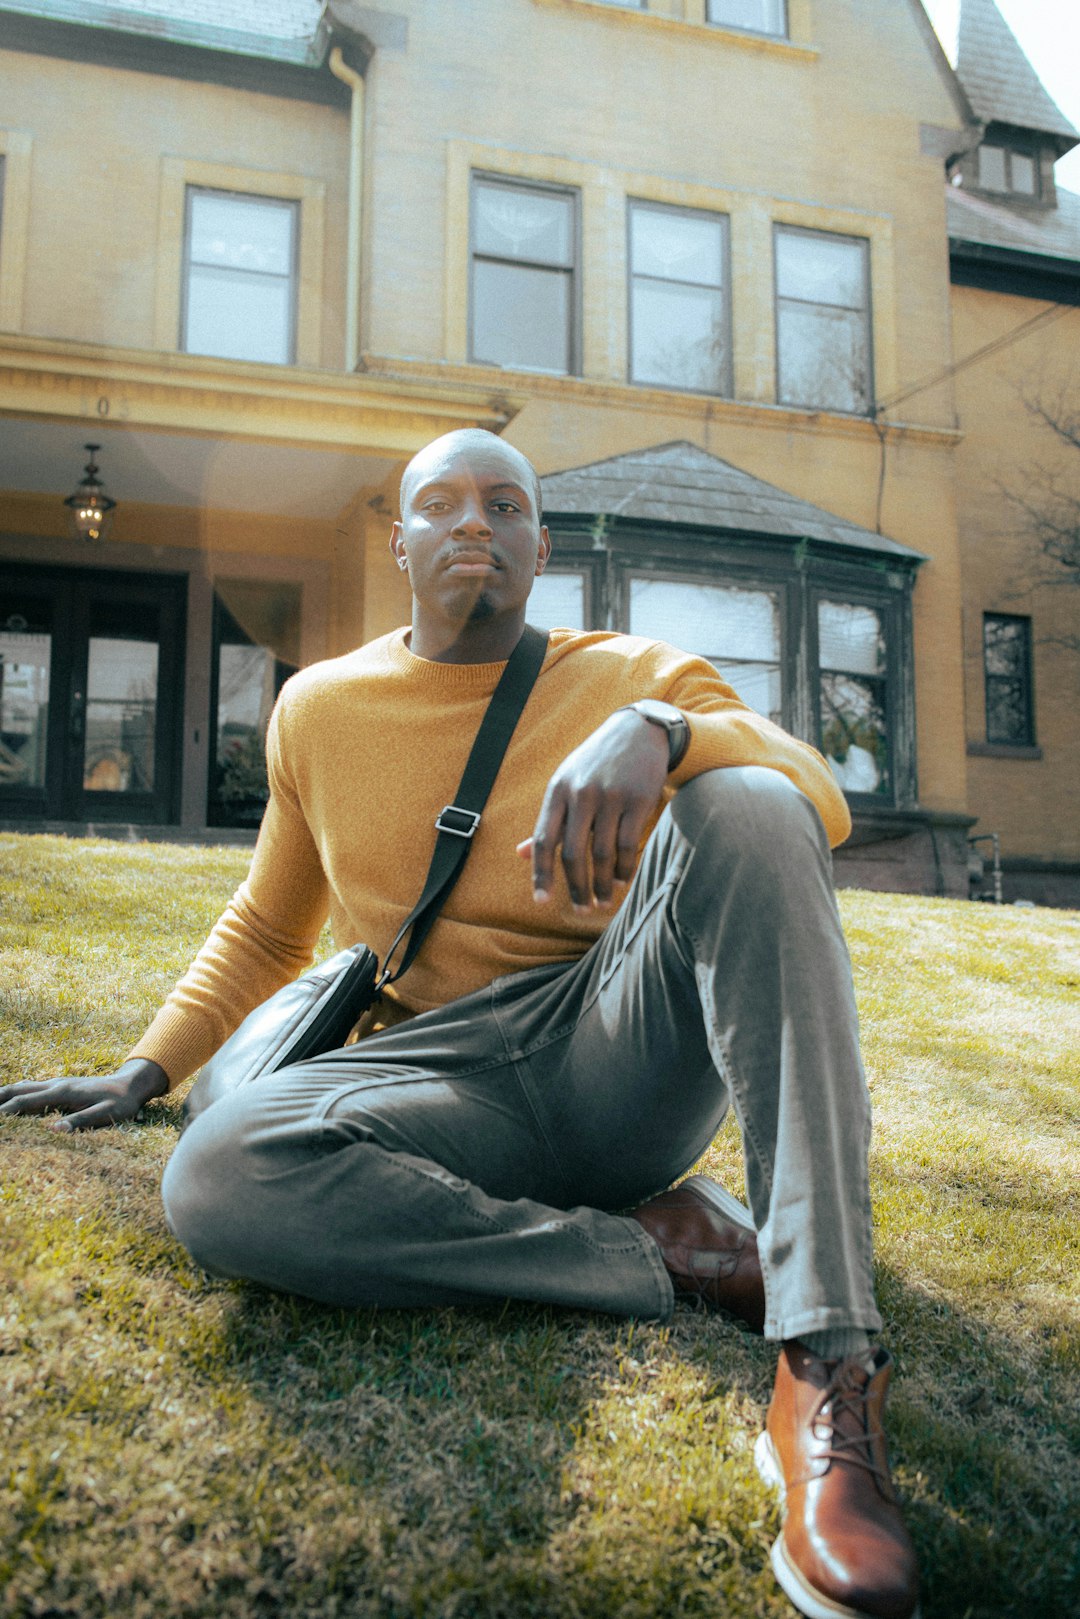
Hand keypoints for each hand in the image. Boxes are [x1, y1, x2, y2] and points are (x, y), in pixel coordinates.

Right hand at [0, 1059, 168, 1132]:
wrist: (131, 1084)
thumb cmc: (121, 1102)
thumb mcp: (106, 1114)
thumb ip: (81, 1121)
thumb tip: (55, 1129)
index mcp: (63, 1092)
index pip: (25, 1102)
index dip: (5, 1111)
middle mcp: (55, 1085)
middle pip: (17, 1089)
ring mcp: (56, 1084)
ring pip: (22, 1086)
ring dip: (3, 1094)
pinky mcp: (60, 1086)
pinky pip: (31, 1088)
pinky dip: (15, 1092)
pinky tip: (8, 1099)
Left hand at [517, 709, 669, 910]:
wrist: (638, 731)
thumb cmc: (595, 764)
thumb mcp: (566, 783)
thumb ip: (548, 821)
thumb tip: (519, 854)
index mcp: (558, 791)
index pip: (543, 840)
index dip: (540, 873)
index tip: (542, 901)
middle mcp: (581, 793)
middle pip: (573, 853)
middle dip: (577, 887)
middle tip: (582, 910)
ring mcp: (610, 796)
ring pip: (603, 853)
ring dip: (603, 884)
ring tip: (603, 902)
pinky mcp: (638, 800)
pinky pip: (628, 844)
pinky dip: (625, 868)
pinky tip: (623, 881)